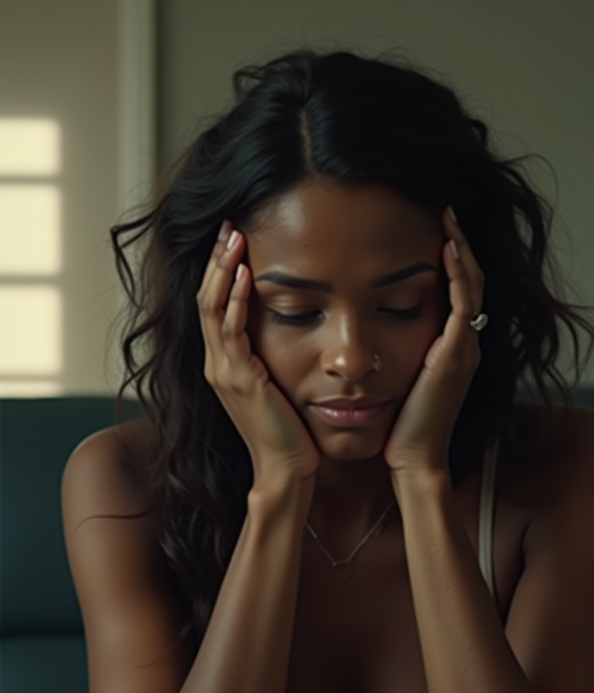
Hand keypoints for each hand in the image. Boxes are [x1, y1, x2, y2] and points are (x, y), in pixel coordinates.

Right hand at [197, 222, 320, 482]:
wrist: (285, 469)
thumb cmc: (288, 431)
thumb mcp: (275, 384)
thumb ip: (269, 356)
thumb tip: (289, 325)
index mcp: (223, 364)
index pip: (213, 305)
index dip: (219, 270)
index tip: (233, 237)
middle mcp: (216, 364)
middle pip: (206, 298)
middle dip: (217, 259)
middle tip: (229, 223)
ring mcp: (223, 371)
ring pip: (212, 308)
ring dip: (223, 269)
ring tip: (235, 236)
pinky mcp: (239, 379)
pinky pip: (232, 331)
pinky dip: (236, 300)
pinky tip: (245, 275)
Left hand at [383, 208, 484, 475]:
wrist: (414, 461)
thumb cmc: (403, 429)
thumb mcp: (402, 381)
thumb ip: (399, 355)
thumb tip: (374, 332)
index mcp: (453, 350)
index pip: (460, 293)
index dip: (453, 260)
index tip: (437, 229)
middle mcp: (465, 346)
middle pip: (471, 282)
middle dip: (461, 245)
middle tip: (447, 210)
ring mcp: (465, 350)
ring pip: (472, 287)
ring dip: (462, 250)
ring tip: (449, 219)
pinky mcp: (456, 357)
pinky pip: (463, 306)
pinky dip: (458, 276)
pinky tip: (447, 250)